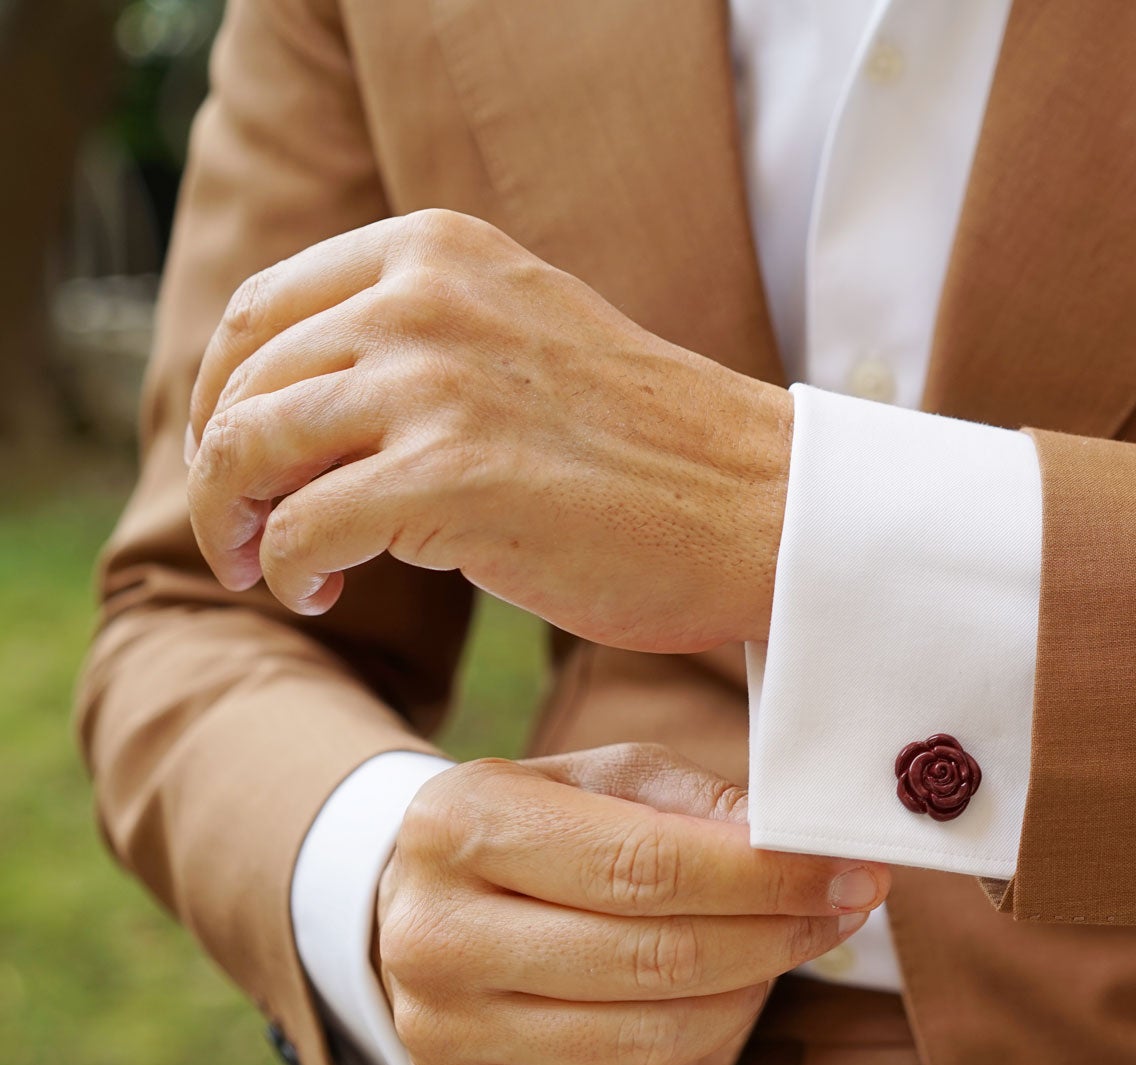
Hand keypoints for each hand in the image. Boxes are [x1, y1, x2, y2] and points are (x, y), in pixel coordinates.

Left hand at [183, 209, 792, 651]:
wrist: (762, 505)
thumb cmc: (653, 447)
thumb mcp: (525, 333)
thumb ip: (426, 334)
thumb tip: (300, 397)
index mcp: (440, 251)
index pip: (262, 309)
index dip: (226, 394)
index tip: (241, 453)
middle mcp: (424, 299)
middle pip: (245, 382)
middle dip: (223, 467)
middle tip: (242, 531)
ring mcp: (434, 386)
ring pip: (250, 450)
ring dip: (236, 521)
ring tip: (266, 567)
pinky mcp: (447, 481)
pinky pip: (302, 529)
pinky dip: (290, 570)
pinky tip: (324, 593)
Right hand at [375, 743, 886, 1064]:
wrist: (422, 902)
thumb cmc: (539, 827)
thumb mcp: (605, 779)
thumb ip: (699, 804)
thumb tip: (799, 850)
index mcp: (461, 825)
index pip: (645, 866)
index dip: (765, 879)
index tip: (851, 874)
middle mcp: (434, 934)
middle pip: (653, 959)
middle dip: (775, 937)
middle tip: (843, 912)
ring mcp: (440, 1030)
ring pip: (645, 1039)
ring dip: (743, 998)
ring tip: (779, 953)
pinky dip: (689, 1054)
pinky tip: (711, 1004)